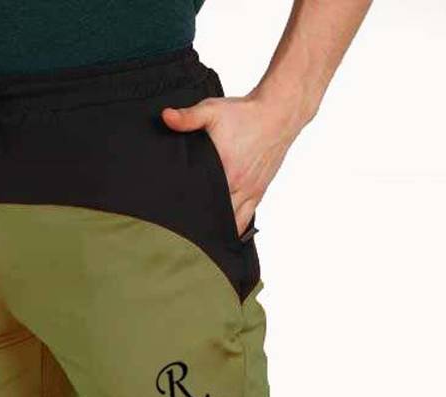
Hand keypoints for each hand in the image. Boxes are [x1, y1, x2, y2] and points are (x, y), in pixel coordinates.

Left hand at [162, 91, 305, 235]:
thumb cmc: (245, 113)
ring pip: (234, 223)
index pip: (203, 200)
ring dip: (219, 229)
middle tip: (183, 233)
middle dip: (201, 225)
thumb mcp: (212, 111)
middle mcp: (240, 185)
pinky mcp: (259, 191)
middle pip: (217, 217)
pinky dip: (235, 226)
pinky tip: (223, 231)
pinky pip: (247, 217)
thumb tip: (166, 117)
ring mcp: (251, 190)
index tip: (175, 219)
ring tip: (201, 237)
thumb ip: (188, 117)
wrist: (279, 113)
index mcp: (226, 170)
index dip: (189, 212)